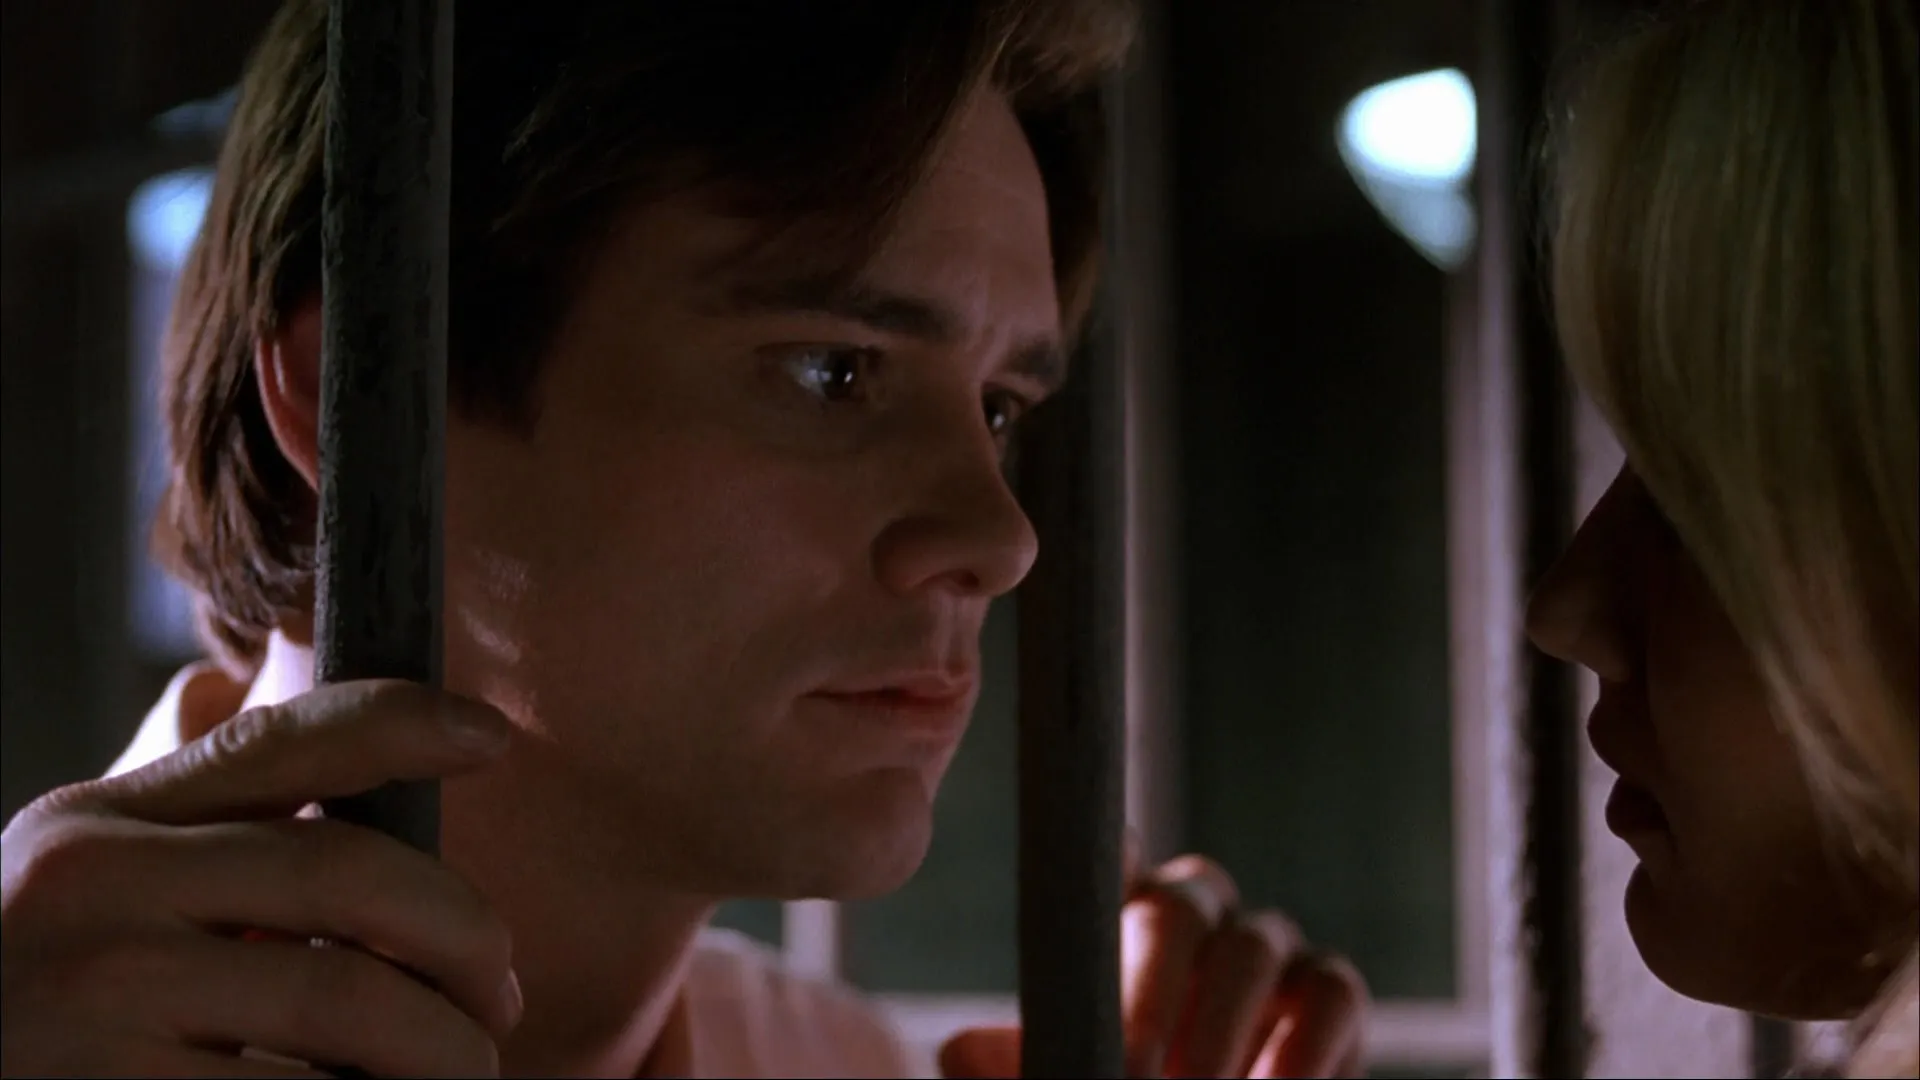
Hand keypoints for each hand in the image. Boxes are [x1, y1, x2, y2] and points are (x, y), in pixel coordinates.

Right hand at [1, 681, 522, 1077]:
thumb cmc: (39, 1008)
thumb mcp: (92, 899)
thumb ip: (212, 851)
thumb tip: (396, 835)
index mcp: (101, 826)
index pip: (276, 742)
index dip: (400, 723)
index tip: (491, 735)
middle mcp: (95, 892)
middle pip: (352, 875)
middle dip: (465, 936)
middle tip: (498, 999)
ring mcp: (98, 1003)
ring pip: (349, 1000)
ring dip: (443, 1047)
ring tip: (462, 1073)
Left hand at [939, 849, 1368, 1078]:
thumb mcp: (1059, 1077)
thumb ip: (1014, 1065)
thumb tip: (960, 1051)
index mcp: (1112, 919)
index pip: (1101, 863)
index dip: (1098, 860)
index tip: (1094, 874)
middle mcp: (1191, 913)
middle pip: (1180, 907)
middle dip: (1152, 993)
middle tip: (1127, 1074)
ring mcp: (1264, 946)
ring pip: (1253, 948)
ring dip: (1221, 1032)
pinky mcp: (1329, 991)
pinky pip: (1331, 993)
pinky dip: (1304, 1049)